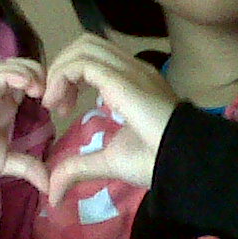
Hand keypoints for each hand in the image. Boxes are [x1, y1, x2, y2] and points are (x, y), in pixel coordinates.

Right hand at [0, 58, 48, 192]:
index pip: (28, 79)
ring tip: (38, 88)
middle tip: (51, 89)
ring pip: (6, 66)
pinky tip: (26, 84)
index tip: (58, 100)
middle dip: (39, 70)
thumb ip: (28, 167)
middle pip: (19, 65)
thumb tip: (50, 186)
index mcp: (7, 106)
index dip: (45, 81)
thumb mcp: (7, 163)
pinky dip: (11, 76)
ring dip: (26, 70)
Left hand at [43, 34, 179, 203]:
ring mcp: (129, 70)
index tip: (61, 110)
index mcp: (132, 82)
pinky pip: (83, 63)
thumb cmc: (155, 161)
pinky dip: (61, 77)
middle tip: (56, 104)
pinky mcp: (122, 79)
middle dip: (61, 68)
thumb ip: (79, 168)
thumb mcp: (109, 162)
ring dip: (59, 71)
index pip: (94, 57)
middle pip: (86, 44)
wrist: (183, 162)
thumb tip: (53, 194)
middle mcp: (131, 69)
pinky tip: (59, 104)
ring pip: (83, 47)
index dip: (69, 76)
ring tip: (55, 104)